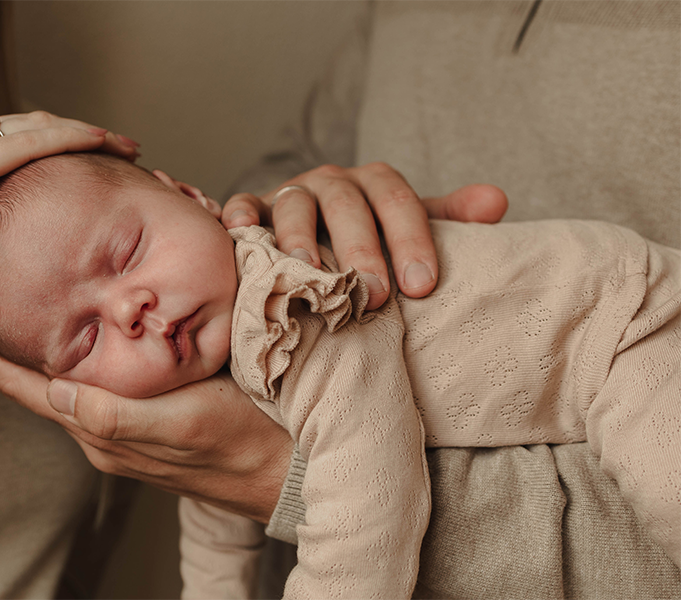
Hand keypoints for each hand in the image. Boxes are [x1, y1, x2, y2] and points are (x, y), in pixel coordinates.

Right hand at [0, 111, 139, 318]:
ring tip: (126, 145)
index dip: (71, 138)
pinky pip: (23, 144)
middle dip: (87, 131)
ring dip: (86, 132)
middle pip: (35, 124)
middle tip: (130, 146)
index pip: (24, 134)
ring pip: (35, 127)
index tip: (112, 153)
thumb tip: (40, 230)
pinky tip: (96, 144)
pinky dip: (64, 139)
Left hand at [0, 310, 291, 523]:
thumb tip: (56, 390)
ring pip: (70, 379)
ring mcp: (125, 426)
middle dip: (13, 340)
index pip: (25, 387)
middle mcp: (103, 431)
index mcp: (100, 431)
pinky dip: (86, 353)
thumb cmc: (240, 441)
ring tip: (37, 297)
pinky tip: (96, 327)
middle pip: (39, 381)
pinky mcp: (149, 418)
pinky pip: (101, 383)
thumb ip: (118, 415)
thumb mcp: (183, 422)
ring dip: (48, 345)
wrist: (283, 470)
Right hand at [222, 162, 507, 309]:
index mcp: (374, 185)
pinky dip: (240, 215)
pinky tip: (241, 230)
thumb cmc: (366, 244)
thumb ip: (447, 218)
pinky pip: (242, 205)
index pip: (399, 201)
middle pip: (348, 204)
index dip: (411, 240)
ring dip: (301, 236)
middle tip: (374, 295)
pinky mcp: (252, 210)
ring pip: (294, 204)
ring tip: (310, 273)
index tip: (422, 287)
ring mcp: (289, 194)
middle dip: (361, 247)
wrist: (310, 240)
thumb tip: (498, 202)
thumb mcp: (406, 230)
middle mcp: (332, 183)